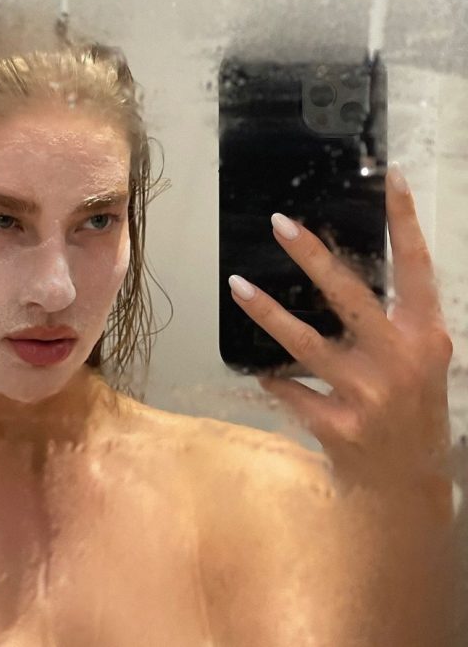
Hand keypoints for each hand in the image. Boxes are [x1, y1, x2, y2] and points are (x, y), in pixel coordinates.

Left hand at [228, 163, 452, 488]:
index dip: (405, 221)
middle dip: (312, 256)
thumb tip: (332, 273)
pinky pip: (290, 391)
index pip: (418, 267)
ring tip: (237, 285)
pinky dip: (274, 378)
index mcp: (424, 335)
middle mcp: (400, 360)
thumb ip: (391, 320)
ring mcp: (367, 395)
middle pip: (349, 296)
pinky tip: (261, 370)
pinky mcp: (337, 426)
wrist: (407, 483)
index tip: (389, 177)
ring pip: (306, 343)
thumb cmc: (412, 409)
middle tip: (280, 223)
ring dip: (267, 312)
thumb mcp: (418, 359)